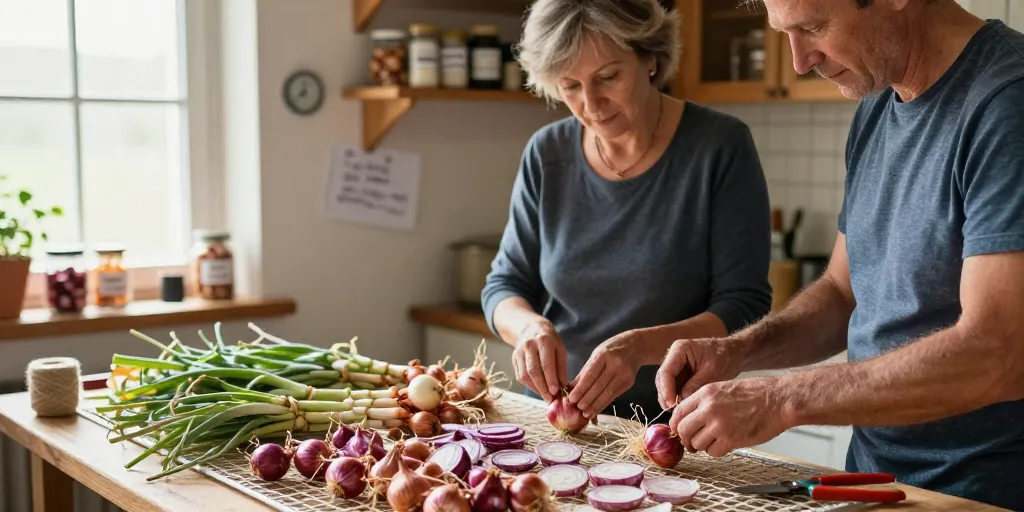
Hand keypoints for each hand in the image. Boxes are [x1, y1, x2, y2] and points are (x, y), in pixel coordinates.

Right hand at [511, 319, 566, 401]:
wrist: (530, 328)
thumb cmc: (550, 340)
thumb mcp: (560, 348)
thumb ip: (561, 367)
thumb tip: (563, 387)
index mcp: (544, 341)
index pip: (546, 363)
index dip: (550, 379)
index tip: (556, 392)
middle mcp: (529, 345)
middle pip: (533, 371)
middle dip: (542, 388)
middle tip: (550, 399)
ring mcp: (519, 352)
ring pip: (525, 375)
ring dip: (535, 389)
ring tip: (545, 396)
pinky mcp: (514, 358)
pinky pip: (520, 376)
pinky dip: (530, 385)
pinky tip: (538, 390)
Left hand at [567, 330, 645, 418]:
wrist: (636, 346)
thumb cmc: (611, 349)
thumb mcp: (597, 355)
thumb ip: (585, 371)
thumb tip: (570, 388)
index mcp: (604, 355)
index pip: (591, 374)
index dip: (581, 388)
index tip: (571, 398)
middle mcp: (615, 365)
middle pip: (599, 386)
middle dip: (587, 399)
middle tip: (577, 409)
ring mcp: (624, 374)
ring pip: (607, 393)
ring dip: (595, 405)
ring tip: (585, 414)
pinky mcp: (629, 383)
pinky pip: (614, 396)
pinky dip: (603, 404)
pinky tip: (596, 410)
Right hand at [655, 337, 747, 409]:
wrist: (733, 353)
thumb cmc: (724, 357)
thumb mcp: (712, 371)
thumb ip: (696, 385)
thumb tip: (682, 403)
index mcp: (679, 350)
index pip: (666, 372)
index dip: (666, 390)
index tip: (672, 405)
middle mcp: (673, 357)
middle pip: (662, 379)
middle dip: (666, 396)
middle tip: (673, 412)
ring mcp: (676, 367)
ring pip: (666, 386)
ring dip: (670, 399)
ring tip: (677, 413)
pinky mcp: (681, 375)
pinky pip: (674, 388)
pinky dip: (676, 398)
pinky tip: (682, 409)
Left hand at [669, 376, 792, 456]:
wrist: (779, 399)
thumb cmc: (757, 393)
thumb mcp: (724, 388)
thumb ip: (706, 402)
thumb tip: (691, 417)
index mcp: (706, 393)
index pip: (678, 412)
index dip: (676, 424)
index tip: (679, 430)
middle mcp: (709, 408)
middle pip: (683, 430)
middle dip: (686, 438)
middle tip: (692, 442)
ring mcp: (719, 425)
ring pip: (696, 443)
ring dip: (702, 446)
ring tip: (713, 441)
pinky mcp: (731, 439)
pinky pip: (713, 452)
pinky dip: (716, 451)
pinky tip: (724, 444)